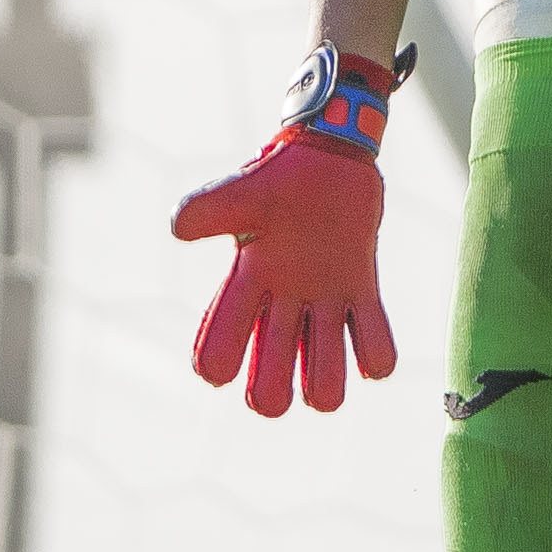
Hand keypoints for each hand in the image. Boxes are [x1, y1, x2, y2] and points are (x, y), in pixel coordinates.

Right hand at [170, 48, 405, 414]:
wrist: (330, 158)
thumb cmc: (280, 178)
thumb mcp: (242, 193)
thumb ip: (209, 209)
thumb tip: (177, 230)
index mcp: (246, 285)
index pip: (218, 348)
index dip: (216, 365)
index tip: (219, 362)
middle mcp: (282, 306)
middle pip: (270, 387)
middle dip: (272, 393)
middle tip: (283, 371)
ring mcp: (323, 304)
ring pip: (324, 382)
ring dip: (325, 381)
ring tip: (331, 346)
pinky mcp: (361, 293)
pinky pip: (374, 350)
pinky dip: (374, 356)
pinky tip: (365, 328)